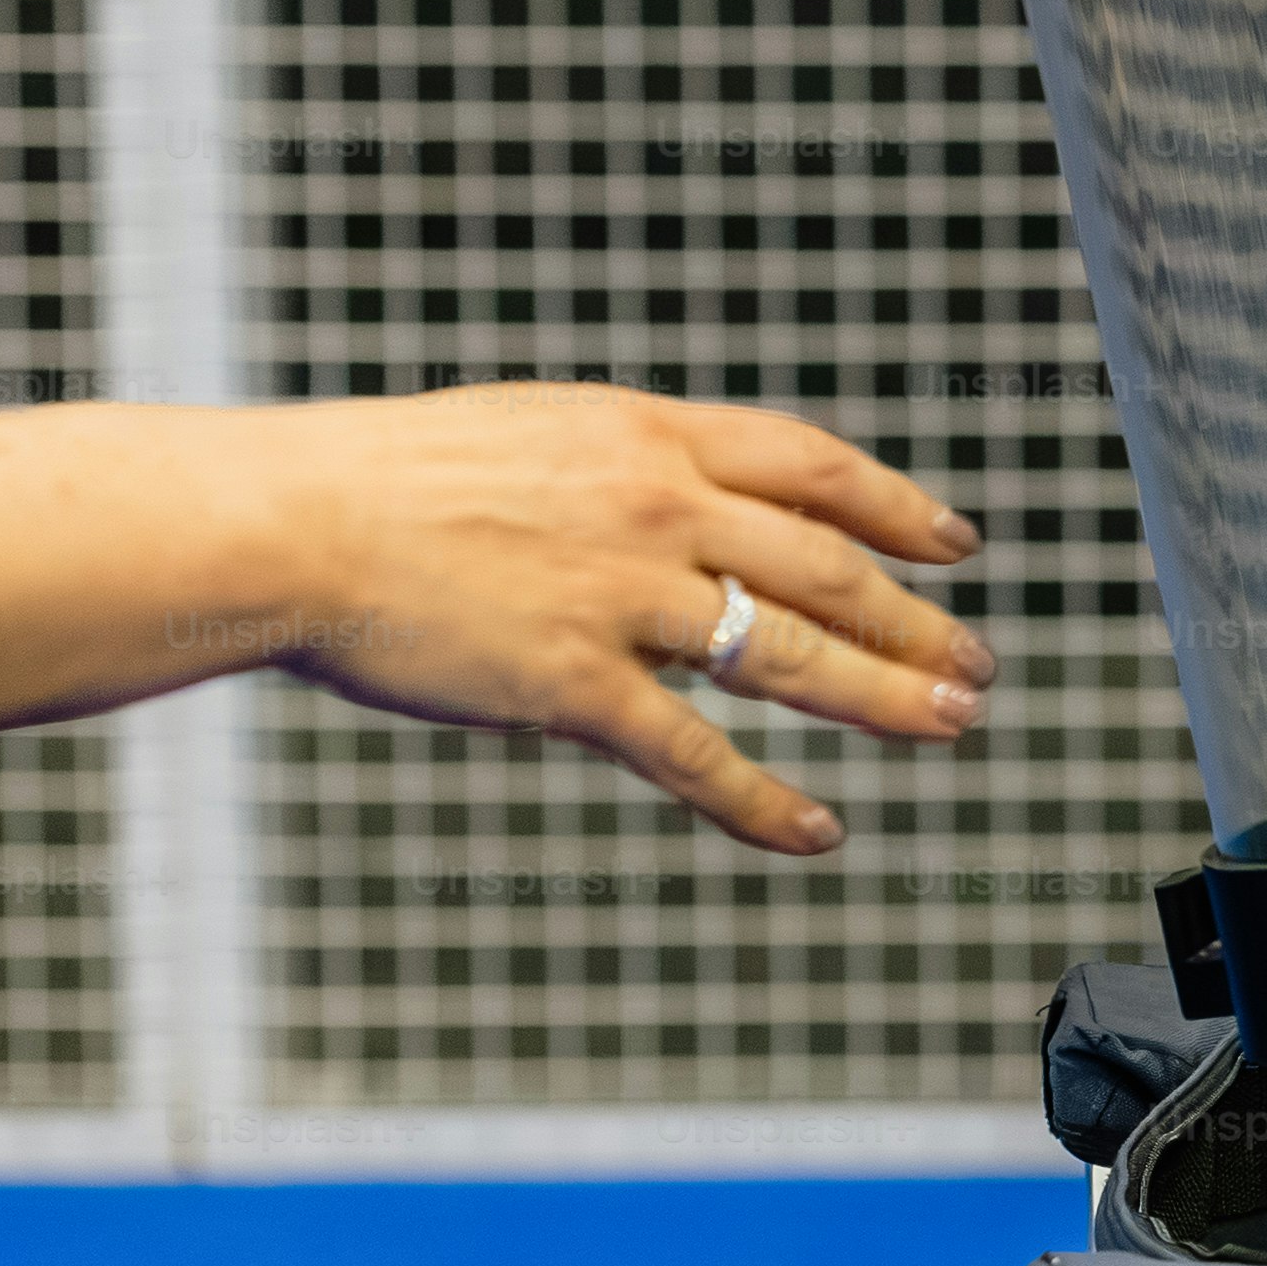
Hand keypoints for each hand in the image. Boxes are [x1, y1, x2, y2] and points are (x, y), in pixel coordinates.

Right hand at [266, 384, 991, 853]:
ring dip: (883, 696)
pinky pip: (694, 752)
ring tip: (950, 726)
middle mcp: (654, 507)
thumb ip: (631, 470)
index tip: (955, 543)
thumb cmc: (393, 479)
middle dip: (915, 621)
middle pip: (827, 568)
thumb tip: (706, 512)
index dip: (897, 507)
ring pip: (789, 654)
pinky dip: (763, 800)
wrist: (290, 522)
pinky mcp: (573, 682)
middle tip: (976, 664)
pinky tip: (817, 830)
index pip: (812, 466)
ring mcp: (620, 596)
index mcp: (647, 435)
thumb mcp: (537, 434)